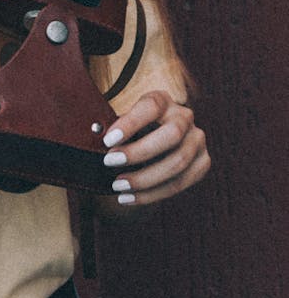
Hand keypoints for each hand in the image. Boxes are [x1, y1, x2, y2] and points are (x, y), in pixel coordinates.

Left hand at [101, 90, 209, 206]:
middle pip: (171, 135)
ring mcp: (197, 140)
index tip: (108, 140)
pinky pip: (180, 183)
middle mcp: (184, 116)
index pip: (151, 106)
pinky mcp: (202, 162)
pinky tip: (130, 198)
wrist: (153, 144)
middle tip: (109, 162)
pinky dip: (153, 194)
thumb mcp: (122, 123)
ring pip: (178, 162)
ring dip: (145, 178)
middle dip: (139, 152)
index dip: (130, 123)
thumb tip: (94, 135)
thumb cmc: (130, 132)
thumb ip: (112, 129)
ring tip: (118, 186)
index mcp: (162, 100)